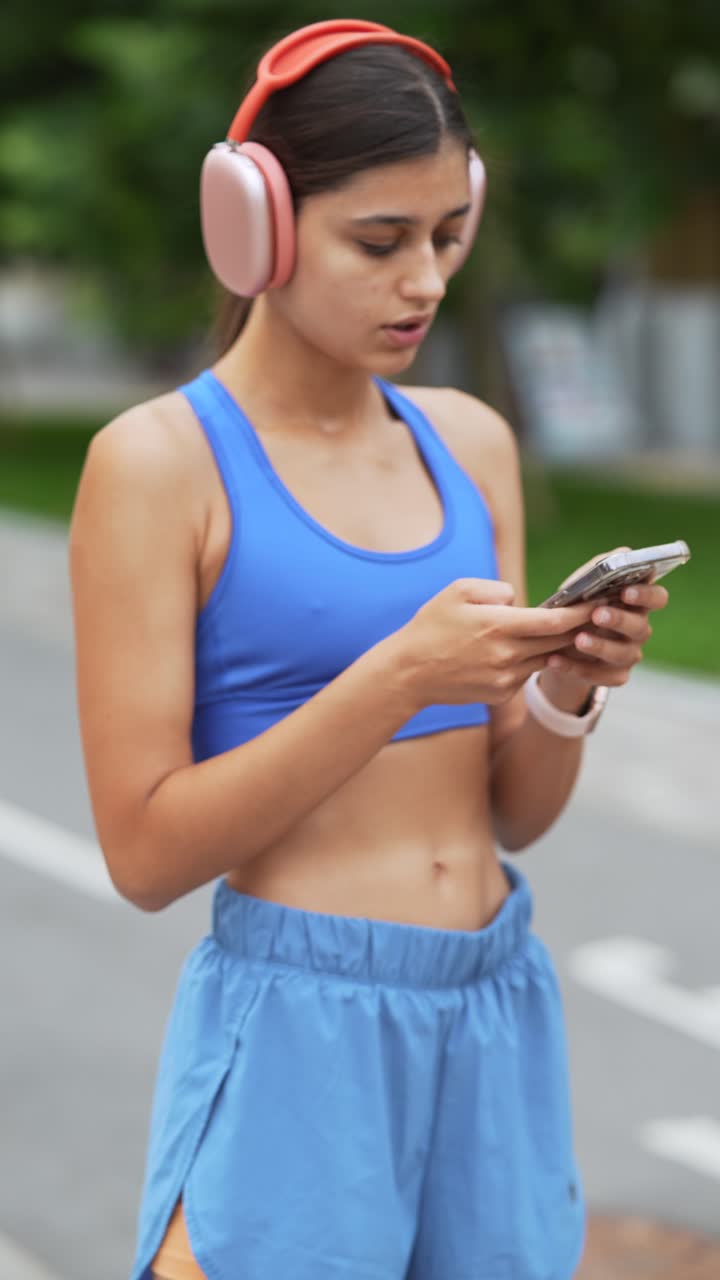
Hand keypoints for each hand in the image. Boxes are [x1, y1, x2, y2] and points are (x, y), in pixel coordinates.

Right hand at [397, 577, 596, 709]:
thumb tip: (520, 599)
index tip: (600, 601)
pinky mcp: (501, 694)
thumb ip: (497, 589)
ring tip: (573, 631)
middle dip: (581, 628)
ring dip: (560, 647)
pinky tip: (530, 651)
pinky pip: (526, 675)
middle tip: (601, 614)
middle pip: (559, 642)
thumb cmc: (431, 626)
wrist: (408, 673)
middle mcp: (507, 655)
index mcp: (499, 626)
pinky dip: (531, 662)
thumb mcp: (458, 591)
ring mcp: (506, 679)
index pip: (555, 620)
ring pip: (546, 659)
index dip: (581, 612)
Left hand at [546, 580, 669, 686]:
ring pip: (623, 654)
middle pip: (641, 626)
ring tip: (577, 639)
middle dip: (619, 620)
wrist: (558, 643)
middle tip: (598, 614)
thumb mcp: (584, 584)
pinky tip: (555, 660)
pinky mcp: (616, 675)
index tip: (627, 592)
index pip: (658, 597)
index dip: (647, 595)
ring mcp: (629, 654)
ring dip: (600, 646)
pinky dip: (577, 669)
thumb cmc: (578, 605)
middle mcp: (639, 628)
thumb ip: (601, 568)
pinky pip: (602, 676)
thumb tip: (621, 553)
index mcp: (636, 603)